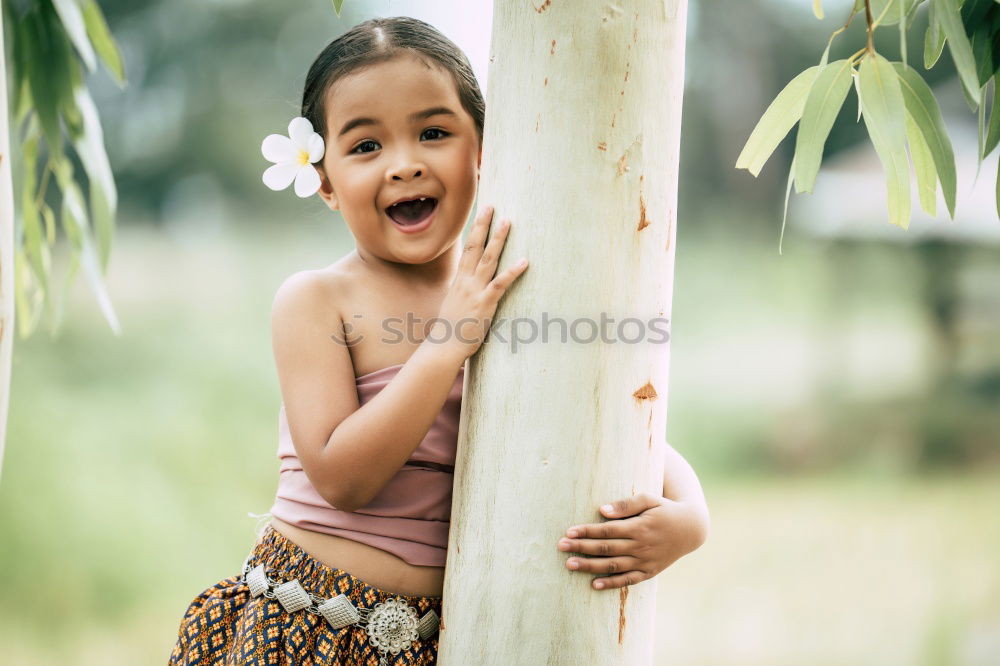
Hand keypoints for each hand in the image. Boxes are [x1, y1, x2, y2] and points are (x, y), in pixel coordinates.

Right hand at [430, 206, 527, 362]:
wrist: (444, 346)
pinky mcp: (485, 303)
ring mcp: (475, 291)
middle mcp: (466, 281)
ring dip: (499, 239)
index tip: (482, 212)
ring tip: (508, 222)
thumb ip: (465, 291)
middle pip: (476, 246)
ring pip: (489, 259)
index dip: (476, 229)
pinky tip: (524, 261)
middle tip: (491, 205)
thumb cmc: (452, 328)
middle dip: (483, 224)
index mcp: (460, 280)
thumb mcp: (456, 303)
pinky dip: (512, 272)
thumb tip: (471, 285)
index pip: (468, 248)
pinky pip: (500, 284)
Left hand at [556, 492, 708, 590]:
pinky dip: (611, 583)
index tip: (569, 532)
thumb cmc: (665, 509)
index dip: (587, 531)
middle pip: (606, 549)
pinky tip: (594, 584)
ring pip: (613, 566)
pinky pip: (628, 580)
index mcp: (639, 527)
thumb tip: (602, 510)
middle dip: (581, 548)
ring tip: (569, 565)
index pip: (607, 531)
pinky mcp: (649, 572)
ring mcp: (645, 562)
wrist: (690, 529)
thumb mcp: (649, 499)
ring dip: (590, 566)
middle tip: (560, 547)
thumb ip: (626, 504)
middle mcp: (641, 546)